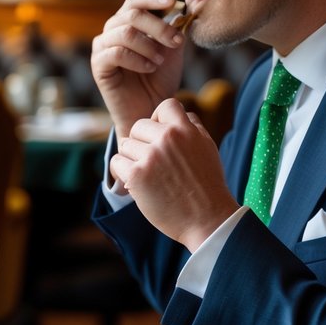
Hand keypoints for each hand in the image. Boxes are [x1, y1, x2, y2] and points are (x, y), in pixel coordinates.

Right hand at [91, 0, 188, 141]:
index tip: (172, 3)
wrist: (150, 110)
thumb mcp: (172, 51)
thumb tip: (178, 11)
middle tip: (175, 42)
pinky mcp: (98, 65)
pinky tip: (149, 68)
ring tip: (159, 61)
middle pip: (132, 15)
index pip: (135, 2)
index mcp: (128, 23)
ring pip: (125, 33)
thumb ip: (173, 29)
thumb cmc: (160, 80)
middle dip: (158, 27)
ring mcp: (102, 48)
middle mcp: (111, 31)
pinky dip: (137, 60)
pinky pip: (117, 53)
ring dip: (148, 46)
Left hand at [109, 98, 238, 250]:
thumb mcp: (207, 147)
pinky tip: (136, 181)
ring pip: (125, 144)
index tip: (161, 135)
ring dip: (132, 158)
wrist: (207, 219)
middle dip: (143, 141)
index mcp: (186, 129)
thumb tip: (181, 111)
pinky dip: (123, 172)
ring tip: (148, 173)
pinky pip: (117, 162)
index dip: (159, 119)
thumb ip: (192, 126)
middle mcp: (167, 139)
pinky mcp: (136, 176)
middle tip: (153, 161)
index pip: (165, 106)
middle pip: (139, 126)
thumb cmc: (208, 185)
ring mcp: (150, 157)